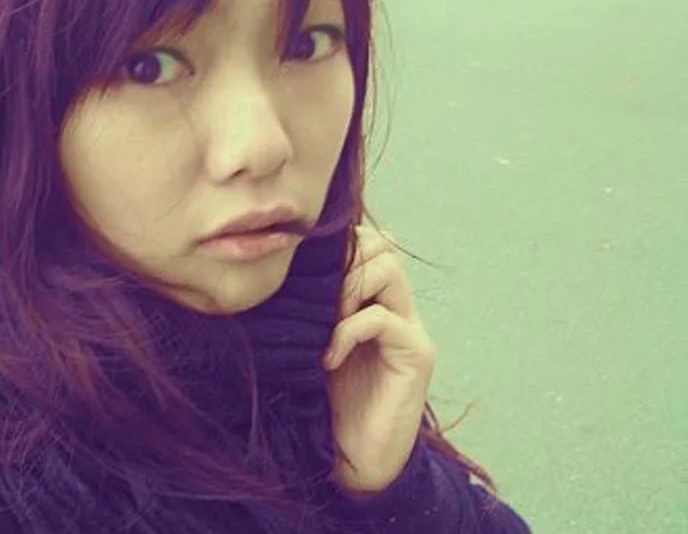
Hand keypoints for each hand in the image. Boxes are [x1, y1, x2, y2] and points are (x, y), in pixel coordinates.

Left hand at [323, 226, 435, 492]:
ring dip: (346, 289)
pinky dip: (348, 331)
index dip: (341, 245)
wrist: (350, 461)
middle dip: (344, 263)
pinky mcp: (415, 357)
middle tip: (316, 298)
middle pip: (383, 249)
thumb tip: (289, 268)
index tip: (306, 271)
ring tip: (323, 323)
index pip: (371, 243)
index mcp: (375, 303)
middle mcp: (399, 310)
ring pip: (388, 271)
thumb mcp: (310, 342)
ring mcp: (410, 331)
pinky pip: (383, 319)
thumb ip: (310, 307)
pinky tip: (329, 357)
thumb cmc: (323, 402)